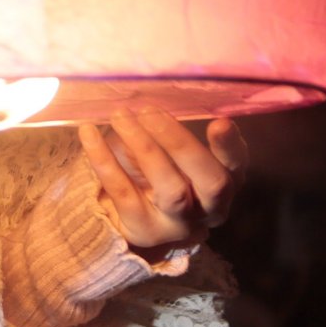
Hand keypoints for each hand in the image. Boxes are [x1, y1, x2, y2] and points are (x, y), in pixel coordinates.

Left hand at [77, 109, 245, 252]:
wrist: (128, 219)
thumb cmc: (156, 171)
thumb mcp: (170, 152)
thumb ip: (171, 132)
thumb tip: (151, 97)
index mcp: (225, 182)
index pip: (236, 165)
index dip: (231, 146)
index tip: (219, 122)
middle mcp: (210, 208)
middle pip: (210, 181)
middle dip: (181, 143)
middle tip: (150, 111)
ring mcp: (179, 224)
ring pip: (172, 190)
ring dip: (145, 148)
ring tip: (120, 117)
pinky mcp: (144, 230)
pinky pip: (124, 193)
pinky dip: (105, 160)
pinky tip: (89, 133)